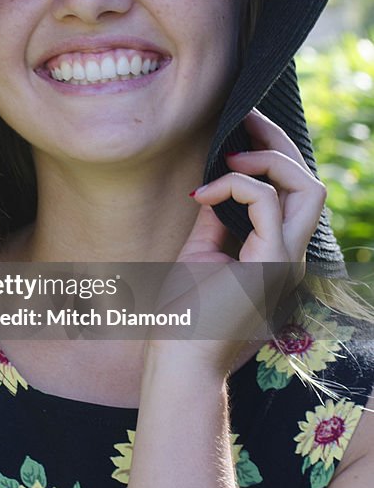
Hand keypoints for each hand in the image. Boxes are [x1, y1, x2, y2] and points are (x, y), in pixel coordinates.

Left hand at [151, 109, 326, 375]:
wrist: (178, 367)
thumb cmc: (184, 318)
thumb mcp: (201, 255)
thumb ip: (214, 219)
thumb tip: (211, 181)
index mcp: (277, 254)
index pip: (294, 194)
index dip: (272, 157)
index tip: (237, 134)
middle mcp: (291, 256)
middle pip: (310, 184)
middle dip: (279, 144)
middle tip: (244, 120)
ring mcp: (286, 262)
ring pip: (308, 189)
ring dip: (270, 159)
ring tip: (229, 157)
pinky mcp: (270, 265)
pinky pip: (266, 203)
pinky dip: (235, 186)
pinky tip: (201, 194)